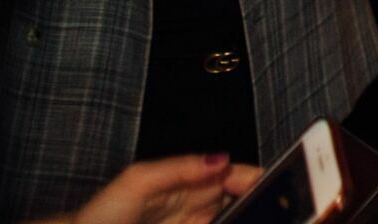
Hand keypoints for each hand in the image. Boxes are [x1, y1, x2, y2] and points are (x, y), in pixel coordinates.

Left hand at [58, 153, 260, 223]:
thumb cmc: (102, 213)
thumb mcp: (140, 181)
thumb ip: (180, 168)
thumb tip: (222, 159)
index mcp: (192, 180)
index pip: (237, 175)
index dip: (257, 179)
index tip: (275, 189)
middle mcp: (198, 205)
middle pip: (242, 200)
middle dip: (262, 203)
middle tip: (274, 213)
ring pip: (233, 216)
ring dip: (249, 216)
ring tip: (263, 219)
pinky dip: (233, 223)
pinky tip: (244, 223)